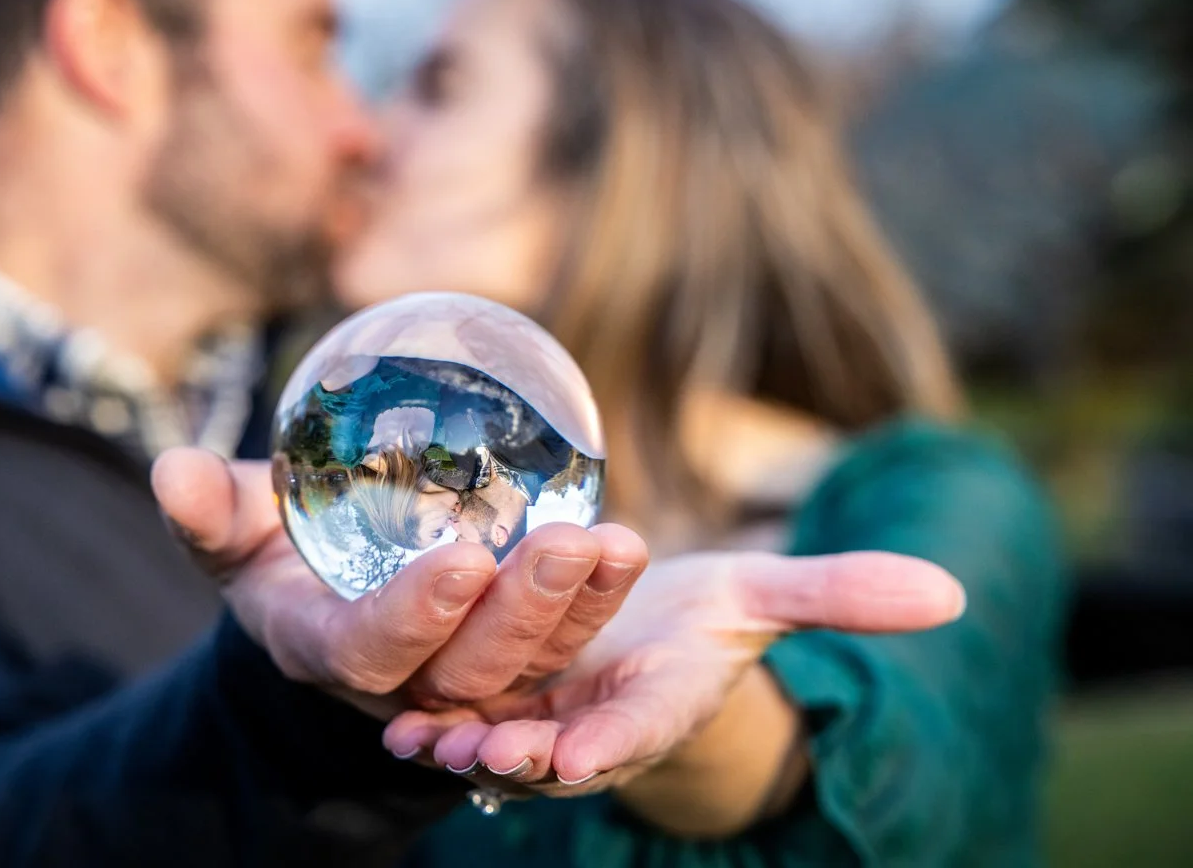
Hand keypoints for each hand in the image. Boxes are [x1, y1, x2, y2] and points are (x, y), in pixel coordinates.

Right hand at [150, 448, 648, 718]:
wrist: (324, 573)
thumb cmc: (273, 540)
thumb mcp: (235, 524)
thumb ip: (207, 508)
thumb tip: (169, 470)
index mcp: (327, 649)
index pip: (372, 650)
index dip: (415, 615)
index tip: (463, 560)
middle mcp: (401, 681)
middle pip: (468, 668)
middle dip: (520, 612)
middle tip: (566, 543)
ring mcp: (460, 673)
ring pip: (528, 662)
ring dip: (578, 610)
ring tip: (620, 545)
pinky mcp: (507, 655)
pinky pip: (560, 642)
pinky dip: (597, 603)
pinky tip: (627, 551)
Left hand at [382, 550, 964, 796]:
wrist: (628, 637)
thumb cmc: (698, 618)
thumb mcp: (762, 594)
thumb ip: (841, 594)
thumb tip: (950, 594)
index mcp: (660, 701)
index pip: (644, 726)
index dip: (617, 739)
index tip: (586, 749)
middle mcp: (595, 724)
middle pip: (563, 747)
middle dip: (533, 754)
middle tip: (498, 749)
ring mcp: (538, 720)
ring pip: (500, 742)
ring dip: (465, 745)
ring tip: (430, 738)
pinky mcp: (492, 703)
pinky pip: (458, 717)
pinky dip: (429, 721)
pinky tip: (397, 717)